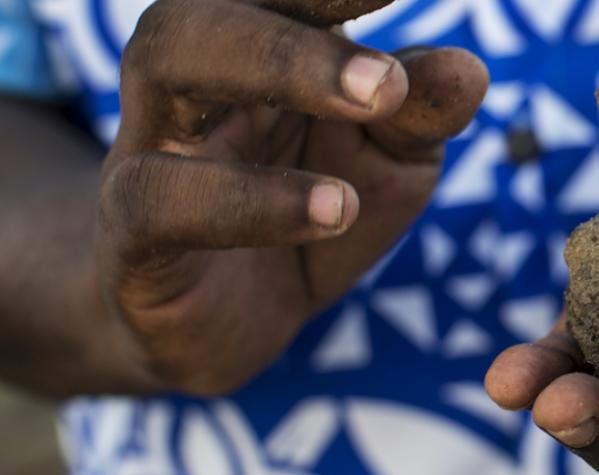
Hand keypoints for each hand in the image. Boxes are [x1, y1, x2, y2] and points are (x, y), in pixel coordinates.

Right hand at [95, 0, 487, 395]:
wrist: (233, 320)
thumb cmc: (315, 209)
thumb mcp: (391, 164)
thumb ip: (422, 117)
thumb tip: (467, 69)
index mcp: (260, 40)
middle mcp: (194, 74)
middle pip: (207, 5)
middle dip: (301, 31)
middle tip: (389, 76)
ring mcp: (151, 144)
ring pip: (164, 61)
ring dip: (276, 69)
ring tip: (375, 107)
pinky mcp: (131, 234)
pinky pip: (160, 198)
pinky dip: (250, 201)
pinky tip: (334, 209)